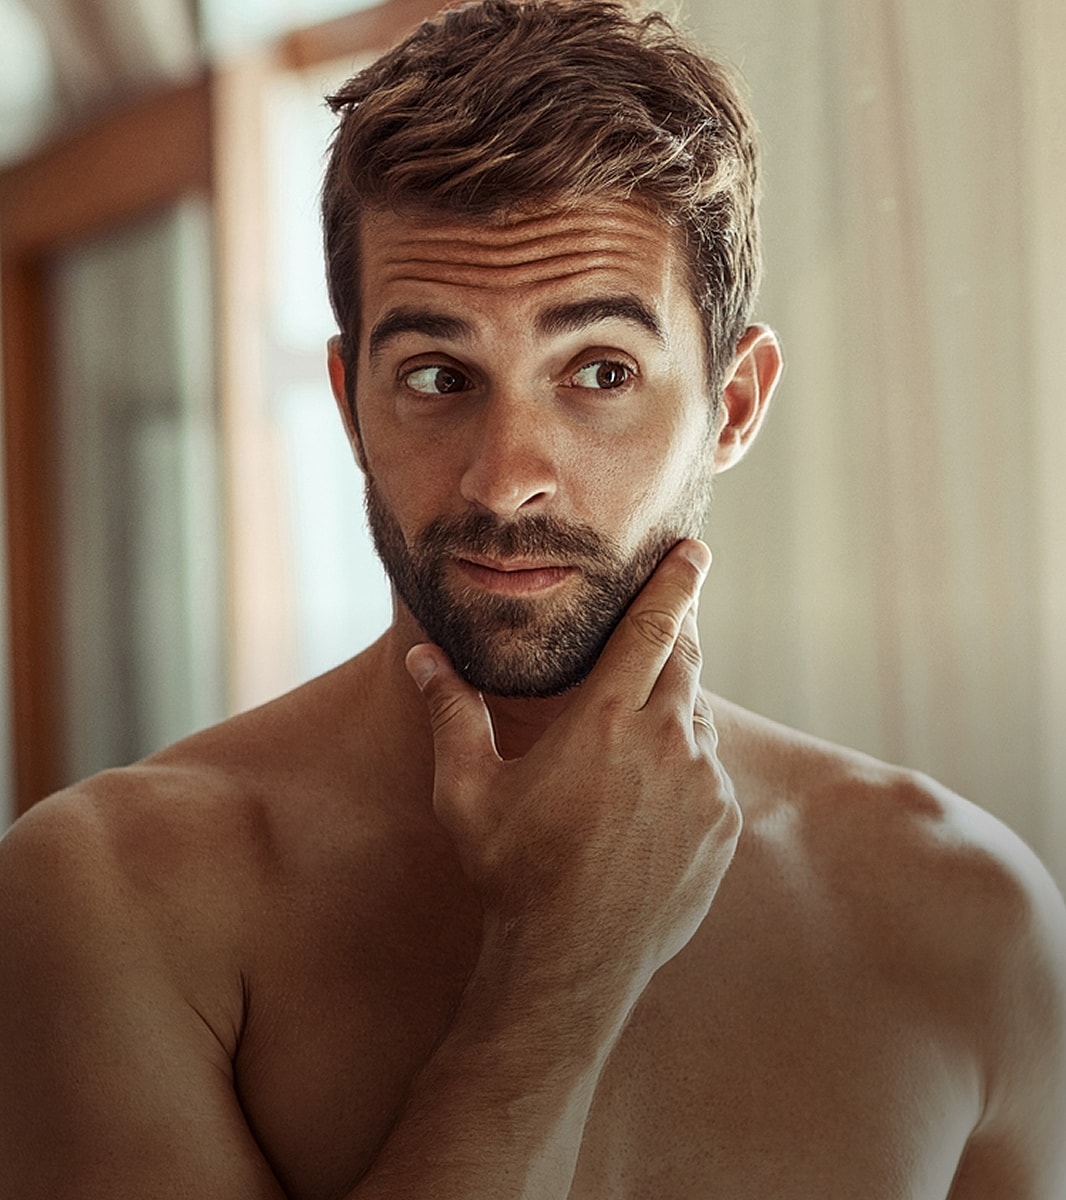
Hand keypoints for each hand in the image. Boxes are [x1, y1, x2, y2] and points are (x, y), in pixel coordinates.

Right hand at [406, 539, 739, 1017]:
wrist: (572, 960)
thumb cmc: (513, 870)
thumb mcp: (468, 789)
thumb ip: (451, 712)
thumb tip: (422, 656)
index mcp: (608, 720)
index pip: (653, 629)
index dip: (674, 584)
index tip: (692, 552)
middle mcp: (668, 744)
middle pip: (684, 663)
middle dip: (677, 635)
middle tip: (668, 620)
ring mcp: (704, 788)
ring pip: (695, 721)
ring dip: (673, 709)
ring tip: (639, 727)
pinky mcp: (721, 828)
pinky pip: (709, 775)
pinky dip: (686, 765)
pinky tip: (651, 792)